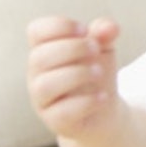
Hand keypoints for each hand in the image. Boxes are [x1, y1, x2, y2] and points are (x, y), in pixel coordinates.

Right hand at [26, 15, 122, 139]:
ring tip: (98, 73)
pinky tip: (102, 96)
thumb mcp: (103, 48)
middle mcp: (38, 74)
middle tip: (95, 50)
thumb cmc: (96, 71)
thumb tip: (109, 27)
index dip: (58, 26)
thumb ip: (105, 33)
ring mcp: (43, 100)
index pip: (36, 31)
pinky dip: (86, 102)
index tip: (84, 30)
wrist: (105, 110)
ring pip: (45, 86)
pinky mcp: (55, 121)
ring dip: (77, 74)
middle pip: (39, 57)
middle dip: (72, 48)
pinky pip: (62, 112)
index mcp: (45, 50)